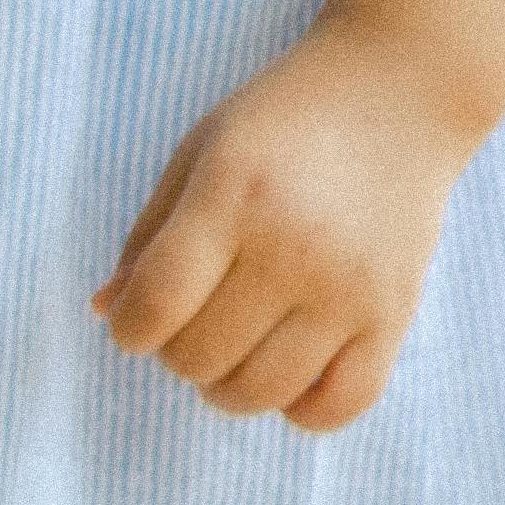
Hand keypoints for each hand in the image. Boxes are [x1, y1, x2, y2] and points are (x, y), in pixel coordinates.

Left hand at [96, 23, 481, 431]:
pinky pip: (337, 406)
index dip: (130, 329)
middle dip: (175, 352)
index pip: (159, 303)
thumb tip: (107, 312)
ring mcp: (349, 289)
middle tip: (190, 322)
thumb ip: (149, 235)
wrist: (397, 95)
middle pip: (201, 357)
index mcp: (233, 196)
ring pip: (261, 393)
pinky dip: (298, 409)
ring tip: (231, 347)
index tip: (134, 321)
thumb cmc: (282, 122)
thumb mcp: (199, 153)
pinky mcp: (395, 316)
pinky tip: (286, 370)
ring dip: (226, 386)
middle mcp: (294, 248)